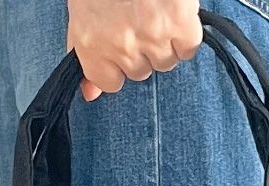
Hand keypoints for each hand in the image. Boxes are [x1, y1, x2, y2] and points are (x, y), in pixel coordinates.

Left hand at [66, 0, 202, 101]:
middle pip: (140, 72)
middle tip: (139, 17)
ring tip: (156, 11)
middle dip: (141, 49)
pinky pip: (187, 48)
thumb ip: (83, 50)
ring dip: (164, 41)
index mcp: (91, 41)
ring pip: (165, 62)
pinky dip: (185, 33)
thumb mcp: (81, 10)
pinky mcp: (179, 24)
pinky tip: (174, 14)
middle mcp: (121, 45)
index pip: (109, 82)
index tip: (122, 45)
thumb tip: (90, 93)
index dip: (118, 64)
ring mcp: (152, 36)